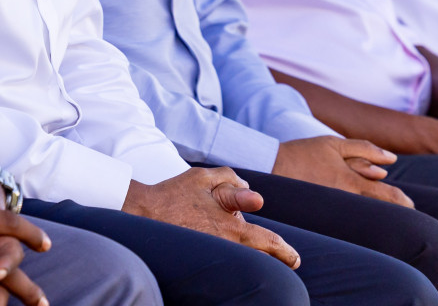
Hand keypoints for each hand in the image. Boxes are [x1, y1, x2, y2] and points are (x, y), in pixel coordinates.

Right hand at [122, 168, 298, 268]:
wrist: (142, 214)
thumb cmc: (173, 195)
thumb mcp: (203, 178)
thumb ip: (231, 181)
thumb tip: (253, 193)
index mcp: (232, 228)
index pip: (269, 243)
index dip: (286, 252)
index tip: (295, 260)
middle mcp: (225, 246)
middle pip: (258, 256)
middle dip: (269, 256)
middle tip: (279, 256)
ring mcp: (213, 254)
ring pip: (241, 257)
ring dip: (246, 252)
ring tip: (237, 240)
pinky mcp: (200, 258)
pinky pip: (223, 258)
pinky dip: (228, 253)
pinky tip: (215, 242)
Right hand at [272, 136, 412, 207]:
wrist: (272, 167)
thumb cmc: (305, 153)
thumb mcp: (335, 144)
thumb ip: (365, 150)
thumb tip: (392, 159)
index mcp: (351, 182)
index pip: (387, 197)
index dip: (403, 202)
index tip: (411, 206)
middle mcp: (345, 200)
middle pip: (378, 211)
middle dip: (393, 212)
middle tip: (404, 212)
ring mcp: (334, 210)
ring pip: (363, 214)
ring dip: (375, 214)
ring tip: (384, 214)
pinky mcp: (324, 216)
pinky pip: (346, 217)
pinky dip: (356, 216)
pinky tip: (357, 214)